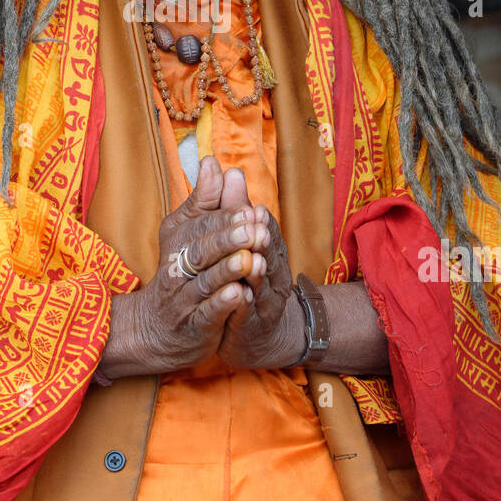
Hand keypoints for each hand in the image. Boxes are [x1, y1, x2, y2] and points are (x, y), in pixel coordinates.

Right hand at [98, 156, 268, 377]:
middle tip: (255, 231)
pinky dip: (222, 305)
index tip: (250, 211)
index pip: (201, 227)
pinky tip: (239, 295)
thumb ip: (203, 201)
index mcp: (179, 242)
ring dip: (228, 271)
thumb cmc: (178, 271)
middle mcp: (177, 268)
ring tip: (250, 260)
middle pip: (201, 251)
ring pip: (205, 282)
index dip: (226, 219)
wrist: (156, 329)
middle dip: (228, 240)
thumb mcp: (186, 233)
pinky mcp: (194, 326)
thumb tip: (213, 162)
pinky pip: (206, 314)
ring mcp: (184, 299)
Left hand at [215, 168, 305, 370]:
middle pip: (268, 253)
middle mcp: (272, 271)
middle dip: (262, 240)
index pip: (266, 229)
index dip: (261, 220)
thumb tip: (227, 168)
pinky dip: (244, 305)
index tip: (253, 207)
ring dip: (258, 272)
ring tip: (252, 261)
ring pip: (262, 284)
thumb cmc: (245, 275)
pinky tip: (239, 298)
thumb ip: (232, 207)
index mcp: (267, 247)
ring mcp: (265, 300)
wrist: (257, 331)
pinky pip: (248, 314)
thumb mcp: (239, 239)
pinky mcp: (253, 324)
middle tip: (254, 227)